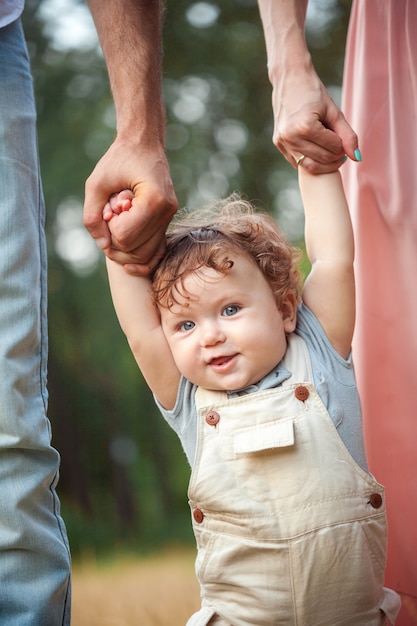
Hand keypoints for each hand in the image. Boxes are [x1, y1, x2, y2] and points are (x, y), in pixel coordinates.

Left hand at [84, 135, 176, 272]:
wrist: (144, 144)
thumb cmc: (119, 159)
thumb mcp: (96, 182)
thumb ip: (92, 215)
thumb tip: (102, 246)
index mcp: (154, 199)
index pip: (124, 236)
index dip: (108, 229)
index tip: (106, 209)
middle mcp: (167, 212)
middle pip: (134, 249)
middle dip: (114, 240)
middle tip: (109, 216)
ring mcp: (170, 218)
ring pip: (144, 255)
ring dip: (124, 248)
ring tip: (116, 224)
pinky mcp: (167, 222)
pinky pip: (156, 252)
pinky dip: (141, 260)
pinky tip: (127, 265)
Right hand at [271, 70, 358, 172]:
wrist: (289, 79)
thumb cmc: (314, 93)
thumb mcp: (334, 112)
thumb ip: (347, 135)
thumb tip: (357, 158)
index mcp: (305, 126)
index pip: (333, 148)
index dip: (343, 147)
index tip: (345, 140)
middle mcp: (290, 136)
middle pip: (322, 160)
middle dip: (335, 157)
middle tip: (340, 148)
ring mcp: (282, 142)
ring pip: (310, 166)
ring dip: (325, 163)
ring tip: (331, 151)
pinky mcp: (278, 144)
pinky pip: (298, 163)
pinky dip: (311, 161)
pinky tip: (317, 150)